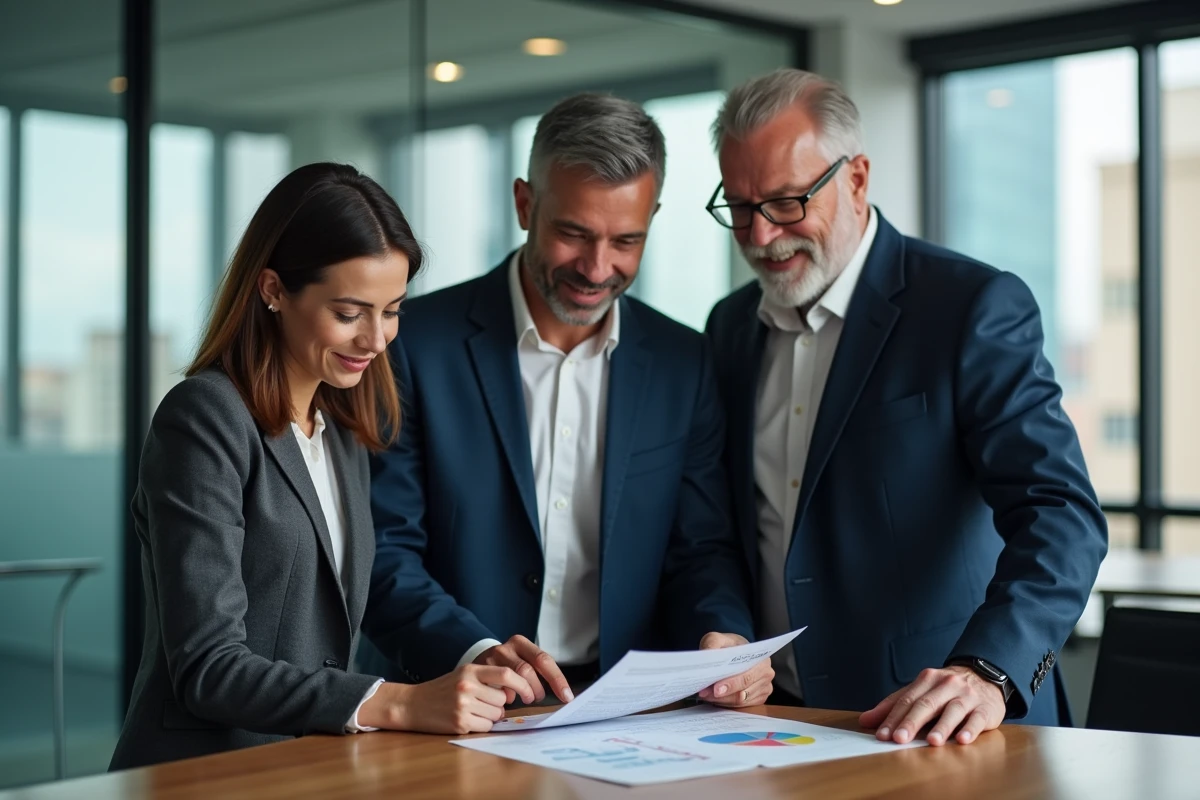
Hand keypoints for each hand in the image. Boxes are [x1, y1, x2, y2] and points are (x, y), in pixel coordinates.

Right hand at [357, 664, 534, 734]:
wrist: (412, 704)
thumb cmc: (442, 690)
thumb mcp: (463, 675)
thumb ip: (487, 678)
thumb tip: (517, 691)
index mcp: (470, 670)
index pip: (507, 674)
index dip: (523, 684)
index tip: (530, 693)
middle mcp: (467, 685)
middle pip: (503, 699)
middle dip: (499, 705)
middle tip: (484, 704)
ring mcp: (463, 704)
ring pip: (497, 715)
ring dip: (491, 716)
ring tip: (473, 711)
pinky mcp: (460, 722)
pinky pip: (486, 727)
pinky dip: (482, 726)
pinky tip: (467, 720)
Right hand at [475, 635, 573, 704]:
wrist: (474, 663)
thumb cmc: (504, 664)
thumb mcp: (519, 658)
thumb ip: (536, 668)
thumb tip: (561, 691)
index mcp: (518, 642)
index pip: (542, 659)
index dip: (557, 679)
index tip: (566, 696)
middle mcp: (503, 648)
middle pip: (527, 671)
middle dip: (537, 689)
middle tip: (538, 698)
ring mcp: (488, 660)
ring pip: (513, 683)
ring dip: (524, 695)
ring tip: (526, 699)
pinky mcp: (476, 675)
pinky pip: (498, 694)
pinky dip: (507, 701)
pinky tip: (507, 700)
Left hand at [695, 632, 773, 707]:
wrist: (737, 651)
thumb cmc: (729, 645)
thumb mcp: (718, 638)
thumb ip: (712, 643)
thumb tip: (708, 654)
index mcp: (762, 660)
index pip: (746, 678)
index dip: (731, 685)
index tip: (715, 689)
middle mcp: (766, 675)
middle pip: (742, 694)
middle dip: (721, 695)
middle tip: (704, 693)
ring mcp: (764, 689)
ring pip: (740, 702)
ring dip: (721, 700)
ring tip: (705, 694)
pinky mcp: (758, 699)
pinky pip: (741, 707)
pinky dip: (725, 704)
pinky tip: (714, 698)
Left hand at [859, 666, 1005, 745]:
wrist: (984, 676)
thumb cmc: (945, 689)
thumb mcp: (920, 691)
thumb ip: (894, 705)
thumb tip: (865, 720)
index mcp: (927, 679)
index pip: (907, 700)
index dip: (893, 717)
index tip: (882, 735)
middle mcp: (947, 685)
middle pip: (927, 704)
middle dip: (912, 722)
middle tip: (899, 739)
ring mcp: (967, 696)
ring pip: (953, 710)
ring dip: (942, 727)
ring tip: (931, 741)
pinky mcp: (985, 708)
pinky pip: (977, 718)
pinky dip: (970, 729)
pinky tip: (962, 739)